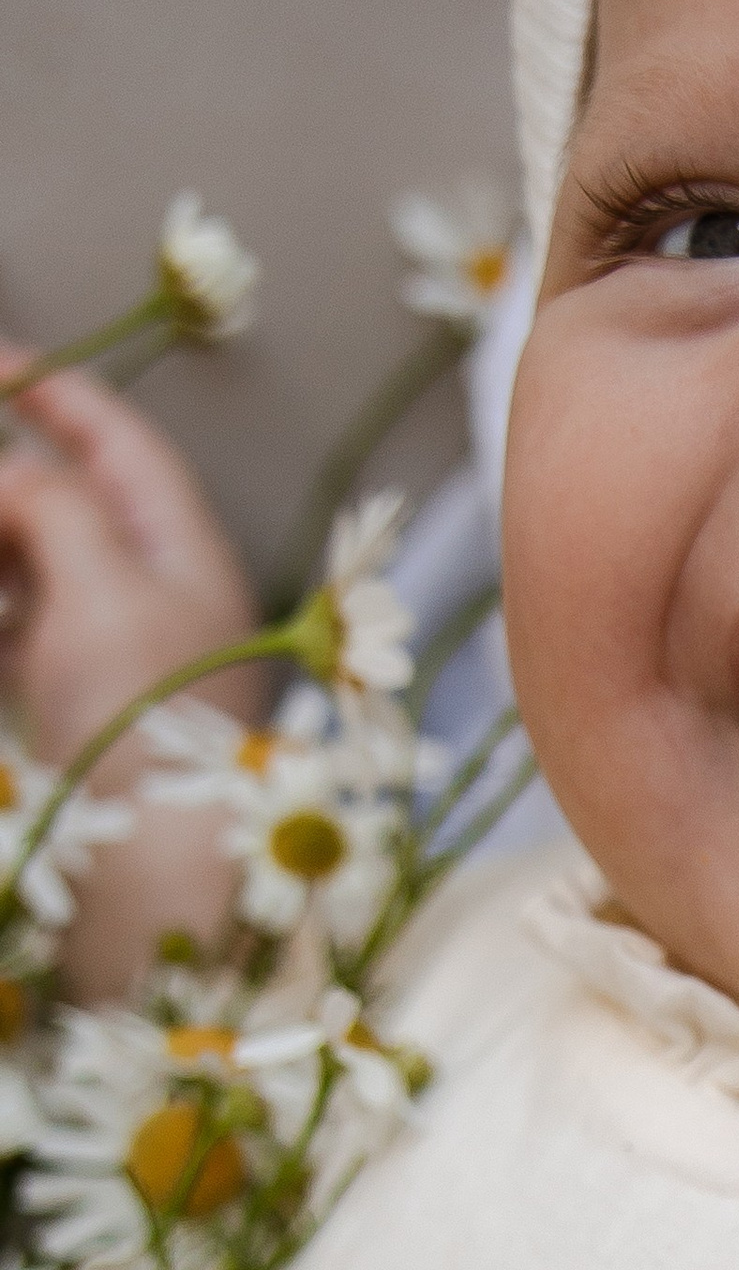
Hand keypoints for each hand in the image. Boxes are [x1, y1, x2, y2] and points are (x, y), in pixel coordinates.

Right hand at [0, 358, 263, 995]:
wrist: (151, 876)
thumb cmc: (146, 725)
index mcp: (189, 556)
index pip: (122, 446)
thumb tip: (15, 465)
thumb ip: (54, 509)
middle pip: (69, 499)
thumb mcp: (102, 593)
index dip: (61, 393)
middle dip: (10, 470)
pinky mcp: (70, 706)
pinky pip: (18, 625)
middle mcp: (158, 595)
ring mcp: (111, 653)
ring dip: (0, 538)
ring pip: (35, 562)